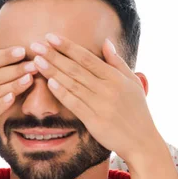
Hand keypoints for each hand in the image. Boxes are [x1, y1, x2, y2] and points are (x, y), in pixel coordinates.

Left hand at [32, 33, 163, 163]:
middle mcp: (108, 89)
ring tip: (36, 60)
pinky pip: (75, 104)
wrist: (142, 142)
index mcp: (116, 78)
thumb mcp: (133, 83)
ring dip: (53, 71)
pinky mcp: (94, 121)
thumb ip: (118, 62)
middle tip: (35, 45)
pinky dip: (62, 93)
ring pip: (72, 84)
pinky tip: (50, 83)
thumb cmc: (138, 112)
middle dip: (54, 55)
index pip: (87, 58)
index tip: (51, 36)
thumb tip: (106, 42)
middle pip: (76, 69)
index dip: (68, 46)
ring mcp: (101, 105)